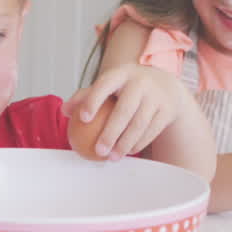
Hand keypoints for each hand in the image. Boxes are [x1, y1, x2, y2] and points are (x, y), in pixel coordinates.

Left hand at [63, 63, 182, 159]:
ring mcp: (156, 96)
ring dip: (124, 144)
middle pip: (125, 110)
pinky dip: (138, 144)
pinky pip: (151, 131)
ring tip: (111, 158)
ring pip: (139, 124)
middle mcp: (141, 82)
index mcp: (122, 73)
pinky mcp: (167, 110)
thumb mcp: (109, 85)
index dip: (93, 100)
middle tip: (98, 150)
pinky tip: (126, 154)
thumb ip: (86, 96)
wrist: (166, 86)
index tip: (83, 118)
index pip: (105, 85)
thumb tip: (64, 111)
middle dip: (110, 133)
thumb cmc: (126, 88)